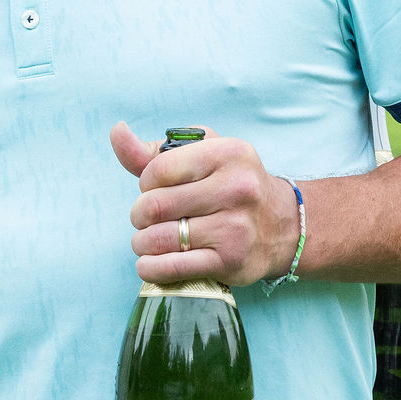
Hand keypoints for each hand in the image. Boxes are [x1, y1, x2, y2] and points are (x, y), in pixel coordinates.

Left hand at [110, 122, 295, 285]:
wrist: (282, 226)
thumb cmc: (230, 185)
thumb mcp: (202, 156)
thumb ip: (154, 150)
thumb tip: (117, 132)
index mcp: (229, 154)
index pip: (159, 169)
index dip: (145, 183)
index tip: (153, 189)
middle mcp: (236, 189)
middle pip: (155, 205)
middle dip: (140, 215)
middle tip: (146, 219)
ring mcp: (235, 228)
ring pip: (160, 238)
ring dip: (142, 242)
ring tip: (147, 240)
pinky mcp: (231, 262)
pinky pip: (173, 267)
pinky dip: (150, 267)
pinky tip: (148, 263)